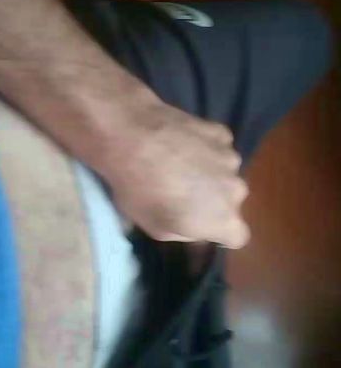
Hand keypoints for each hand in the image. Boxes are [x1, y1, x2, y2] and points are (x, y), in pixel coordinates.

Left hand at [102, 99, 249, 247]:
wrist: (130, 134)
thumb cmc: (140, 190)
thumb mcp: (157, 228)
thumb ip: (186, 233)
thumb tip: (195, 229)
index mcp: (223, 219)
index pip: (237, 236)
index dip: (218, 233)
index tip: (198, 226)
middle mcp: (236, 189)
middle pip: (230, 201)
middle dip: (213, 201)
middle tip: (183, 193)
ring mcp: (231, 156)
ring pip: (225, 173)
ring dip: (210, 173)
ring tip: (179, 164)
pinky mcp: (221, 131)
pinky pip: (219, 147)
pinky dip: (206, 148)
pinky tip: (182, 143)